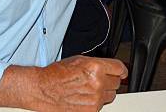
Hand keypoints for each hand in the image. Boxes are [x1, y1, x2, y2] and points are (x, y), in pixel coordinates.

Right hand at [0, 56, 126, 110]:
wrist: (43, 89)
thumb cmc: (57, 73)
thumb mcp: (80, 59)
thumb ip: (98, 64)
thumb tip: (110, 68)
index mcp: (96, 67)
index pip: (119, 69)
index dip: (121, 70)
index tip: (121, 72)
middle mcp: (98, 83)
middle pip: (117, 83)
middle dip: (110, 80)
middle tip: (100, 79)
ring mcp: (95, 98)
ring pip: (111, 95)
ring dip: (105, 92)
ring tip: (90, 88)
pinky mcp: (91, 110)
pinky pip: (101, 105)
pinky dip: (97, 102)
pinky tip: (85, 96)